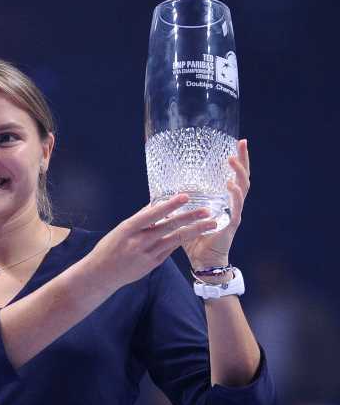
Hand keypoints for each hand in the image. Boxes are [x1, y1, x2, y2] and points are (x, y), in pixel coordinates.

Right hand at [86, 194, 217, 288]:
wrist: (101, 274)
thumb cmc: (108, 248)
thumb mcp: (119, 230)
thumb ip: (138, 220)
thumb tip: (153, 206)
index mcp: (128, 229)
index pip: (152, 214)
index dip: (169, 205)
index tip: (184, 197)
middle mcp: (139, 241)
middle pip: (169, 227)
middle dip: (190, 218)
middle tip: (207, 210)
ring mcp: (147, 254)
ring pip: (175, 240)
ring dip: (194, 231)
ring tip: (211, 224)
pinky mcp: (152, 264)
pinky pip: (170, 249)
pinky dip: (180, 240)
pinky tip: (193, 234)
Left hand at [182, 139, 249, 269]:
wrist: (203, 261)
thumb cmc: (194, 240)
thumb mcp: (186, 215)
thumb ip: (181, 203)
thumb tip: (161, 191)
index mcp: (223, 201)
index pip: (233, 175)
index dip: (236, 160)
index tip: (237, 142)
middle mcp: (233, 204)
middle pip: (243, 177)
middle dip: (243, 160)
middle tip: (242, 143)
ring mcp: (234, 213)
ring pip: (242, 189)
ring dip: (238, 173)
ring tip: (231, 160)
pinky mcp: (231, 224)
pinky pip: (236, 207)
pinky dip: (234, 195)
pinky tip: (230, 184)